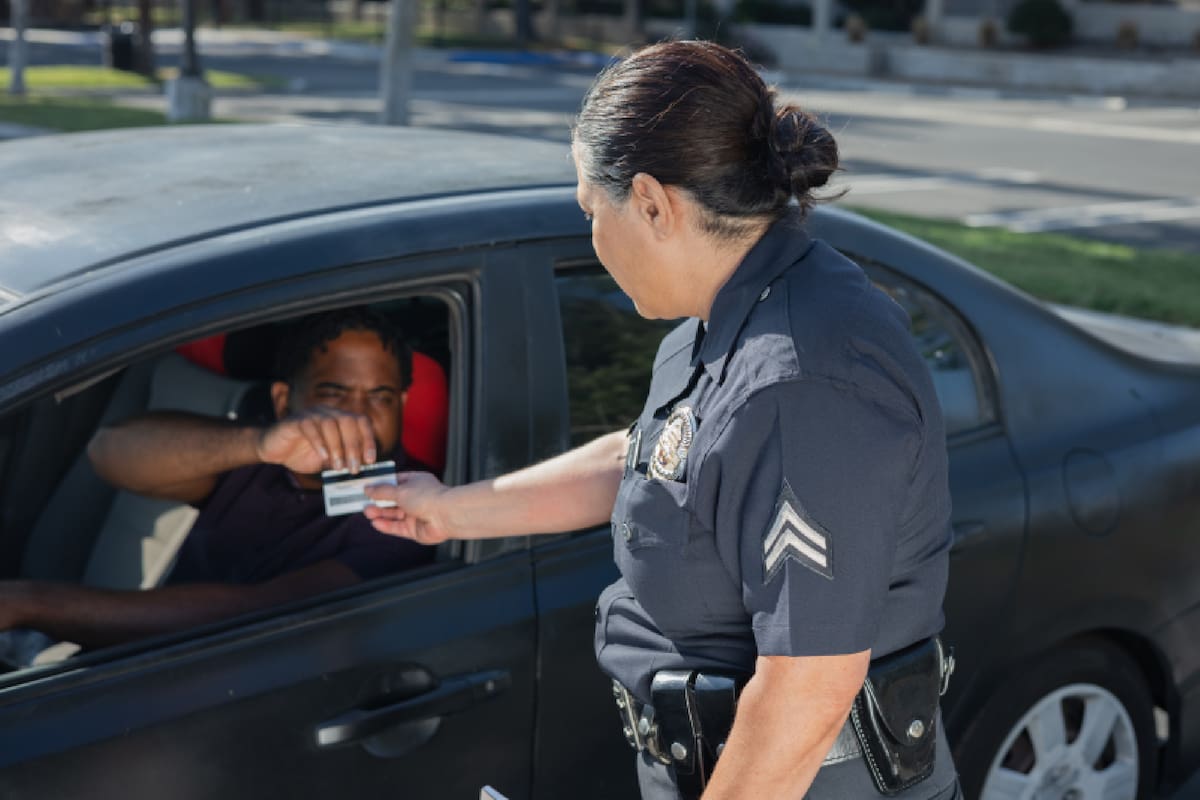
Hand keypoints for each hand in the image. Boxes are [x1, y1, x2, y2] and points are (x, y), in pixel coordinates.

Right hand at [256, 408, 376, 473]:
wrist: (273, 450)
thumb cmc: (302, 454)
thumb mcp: (328, 461)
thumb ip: (343, 461)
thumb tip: (360, 470)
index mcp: (339, 419)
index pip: (362, 421)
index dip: (368, 440)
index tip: (370, 460)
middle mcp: (328, 412)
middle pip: (349, 421)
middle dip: (354, 446)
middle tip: (354, 468)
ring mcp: (311, 414)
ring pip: (330, 423)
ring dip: (337, 447)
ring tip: (338, 467)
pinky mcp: (295, 420)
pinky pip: (310, 426)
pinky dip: (319, 442)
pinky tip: (323, 458)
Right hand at [364, 472, 452, 544]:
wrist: (446, 515)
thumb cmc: (428, 497)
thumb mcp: (400, 490)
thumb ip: (382, 491)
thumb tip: (368, 488)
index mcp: (416, 482)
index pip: (395, 482)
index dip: (381, 485)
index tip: (367, 487)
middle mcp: (416, 497)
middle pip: (393, 500)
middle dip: (378, 501)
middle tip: (363, 502)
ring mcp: (416, 514)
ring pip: (394, 514)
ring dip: (380, 513)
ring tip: (367, 512)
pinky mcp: (415, 529)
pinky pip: (398, 527)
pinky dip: (387, 525)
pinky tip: (376, 523)